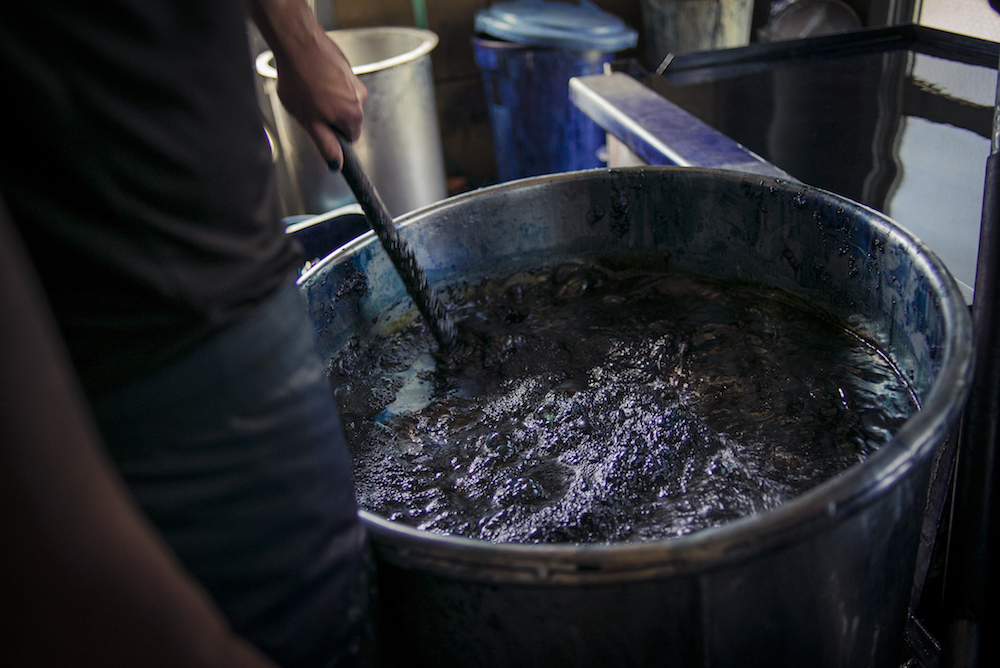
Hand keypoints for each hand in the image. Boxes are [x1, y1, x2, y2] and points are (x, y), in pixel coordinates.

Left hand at [251, 0, 367, 168]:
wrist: (297, 42)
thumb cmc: (300, 80)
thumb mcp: (309, 121)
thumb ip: (325, 145)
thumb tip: (336, 164)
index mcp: (353, 115)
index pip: (350, 138)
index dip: (332, 135)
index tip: (319, 127)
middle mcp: (360, 98)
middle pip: (347, 118)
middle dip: (329, 116)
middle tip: (309, 107)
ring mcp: (354, 80)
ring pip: (342, 100)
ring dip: (327, 99)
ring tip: (307, 88)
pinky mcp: (346, 66)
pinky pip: (338, 83)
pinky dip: (326, 83)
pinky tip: (310, 76)